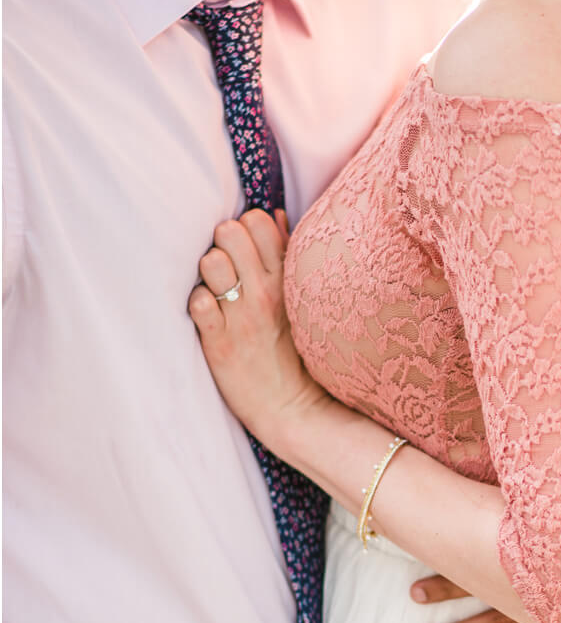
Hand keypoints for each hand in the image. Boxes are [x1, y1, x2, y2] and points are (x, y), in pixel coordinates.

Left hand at [188, 209, 327, 446]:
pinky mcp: (219, 343)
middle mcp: (265, 293)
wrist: (291, 408)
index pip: (257, 220)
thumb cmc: (293, 350)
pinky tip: (207, 317)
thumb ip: (285, 254)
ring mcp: (242, 318)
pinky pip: (198, 303)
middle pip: (230, 231)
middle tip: (226, 267)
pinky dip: (198, 306)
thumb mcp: (300, 299)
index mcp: (287, 279)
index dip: (244, 229)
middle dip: (222, 243)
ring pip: (211, 262)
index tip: (244, 251)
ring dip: (207, 273)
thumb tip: (272, 214)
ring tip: (215, 291)